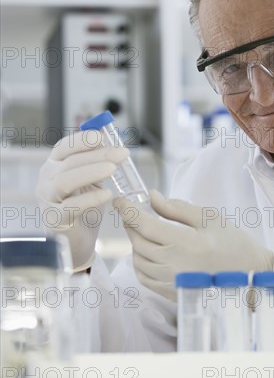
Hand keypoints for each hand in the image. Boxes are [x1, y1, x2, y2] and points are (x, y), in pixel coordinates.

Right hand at [36, 130, 128, 271]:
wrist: (78, 241)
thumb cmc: (84, 208)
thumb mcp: (92, 181)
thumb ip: (97, 163)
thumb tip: (113, 143)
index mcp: (54, 167)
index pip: (64, 147)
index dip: (81, 140)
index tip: (101, 136)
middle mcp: (47, 180)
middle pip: (70, 162)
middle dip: (98, 155)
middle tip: (122, 154)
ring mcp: (48, 200)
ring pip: (65, 181)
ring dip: (91, 172)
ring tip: (113, 169)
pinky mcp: (55, 220)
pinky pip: (71, 207)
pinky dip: (90, 199)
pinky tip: (108, 194)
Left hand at [114, 190, 273, 300]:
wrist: (252, 277)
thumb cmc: (234, 244)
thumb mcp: (210, 218)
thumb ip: (177, 208)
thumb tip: (151, 197)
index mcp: (185, 243)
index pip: (144, 224)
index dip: (127, 210)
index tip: (119, 199)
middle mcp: (174, 265)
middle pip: (137, 242)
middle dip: (131, 224)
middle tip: (133, 212)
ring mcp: (172, 282)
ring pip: (138, 260)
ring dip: (135, 242)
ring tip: (143, 231)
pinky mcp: (172, 293)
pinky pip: (144, 277)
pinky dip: (140, 262)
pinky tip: (148, 253)